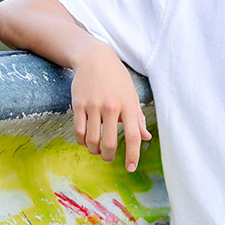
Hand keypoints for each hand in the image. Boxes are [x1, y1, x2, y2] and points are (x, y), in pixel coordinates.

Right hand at [70, 41, 151, 171]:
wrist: (94, 57)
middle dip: (108, 156)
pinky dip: (82, 141)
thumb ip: (137, 117)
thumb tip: (146, 137)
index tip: (130, 168)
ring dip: (94, 150)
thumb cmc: (116, 78)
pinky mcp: (78, 104)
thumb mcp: (131, 94)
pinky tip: (86, 141)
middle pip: (109, 142)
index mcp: (128, 105)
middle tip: (108, 158)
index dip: (132, 155)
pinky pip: (79, 131)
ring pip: (92, 140)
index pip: (133, 136)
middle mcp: (111, 107)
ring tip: (96, 150)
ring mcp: (93, 106)